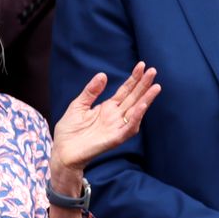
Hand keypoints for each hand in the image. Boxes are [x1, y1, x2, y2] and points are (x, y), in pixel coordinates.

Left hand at [50, 62, 159, 180]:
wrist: (62, 152)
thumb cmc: (69, 132)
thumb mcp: (78, 105)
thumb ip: (91, 92)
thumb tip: (103, 74)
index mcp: (108, 108)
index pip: (125, 91)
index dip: (133, 79)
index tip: (142, 65)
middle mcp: (116, 116)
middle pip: (134, 97)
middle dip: (143, 84)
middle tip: (153, 70)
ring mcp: (117, 127)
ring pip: (136, 111)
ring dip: (146, 99)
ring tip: (155, 87)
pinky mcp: (116, 138)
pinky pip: (129, 127)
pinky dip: (136, 117)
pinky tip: (142, 106)